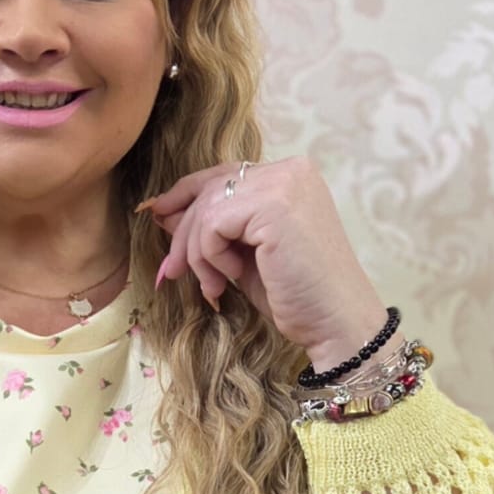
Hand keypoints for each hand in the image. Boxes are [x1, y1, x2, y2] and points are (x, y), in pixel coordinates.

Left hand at [138, 157, 389, 371]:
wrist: (335, 323)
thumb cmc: (296, 296)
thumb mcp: (243, 256)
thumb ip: (211, 230)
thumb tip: (163, 211)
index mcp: (289, 176)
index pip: (222, 175)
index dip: (184, 196)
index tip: (158, 218)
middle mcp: (289, 170)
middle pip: (208, 188)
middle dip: (182, 235)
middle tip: (171, 273)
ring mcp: (284, 183)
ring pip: (206, 208)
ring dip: (196, 254)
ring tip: (214, 285)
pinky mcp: (274, 205)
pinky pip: (212, 224)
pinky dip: (210, 256)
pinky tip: (231, 278)